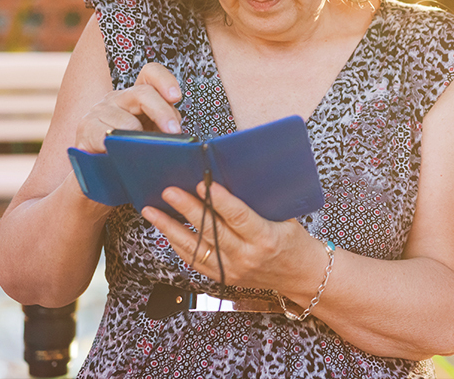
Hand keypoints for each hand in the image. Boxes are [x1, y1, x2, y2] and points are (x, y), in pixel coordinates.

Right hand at [73, 63, 182, 152]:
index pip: (150, 73)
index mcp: (137, 96)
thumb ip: (165, 125)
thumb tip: (176, 131)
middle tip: (173, 132)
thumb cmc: (129, 150)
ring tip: (141, 153)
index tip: (176, 97)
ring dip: (139, 140)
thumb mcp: (152, 134)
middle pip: (144, 93)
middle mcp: (118, 98)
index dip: (165, 81)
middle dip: (162, 112)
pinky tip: (119, 154)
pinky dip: (118, 147)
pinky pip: (108, 136)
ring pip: (129, 122)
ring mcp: (100, 110)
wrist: (97, 168)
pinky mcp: (86, 127)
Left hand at [142, 181, 324, 294]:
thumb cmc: (294, 240)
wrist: (300, 276)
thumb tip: (232, 175)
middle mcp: (247, 257)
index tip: (202, 184)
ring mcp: (232, 270)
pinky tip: (164, 228)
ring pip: (195, 247)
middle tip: (169, 191)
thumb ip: (261, 202)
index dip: (219, 201)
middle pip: (211, 231)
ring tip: (152, 210)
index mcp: (266, 238)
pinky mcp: (222, 278)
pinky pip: (194, 260)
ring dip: (170, 227)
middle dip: (187, 209)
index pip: (239, 217)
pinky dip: (177, 243)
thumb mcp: (286, 218)